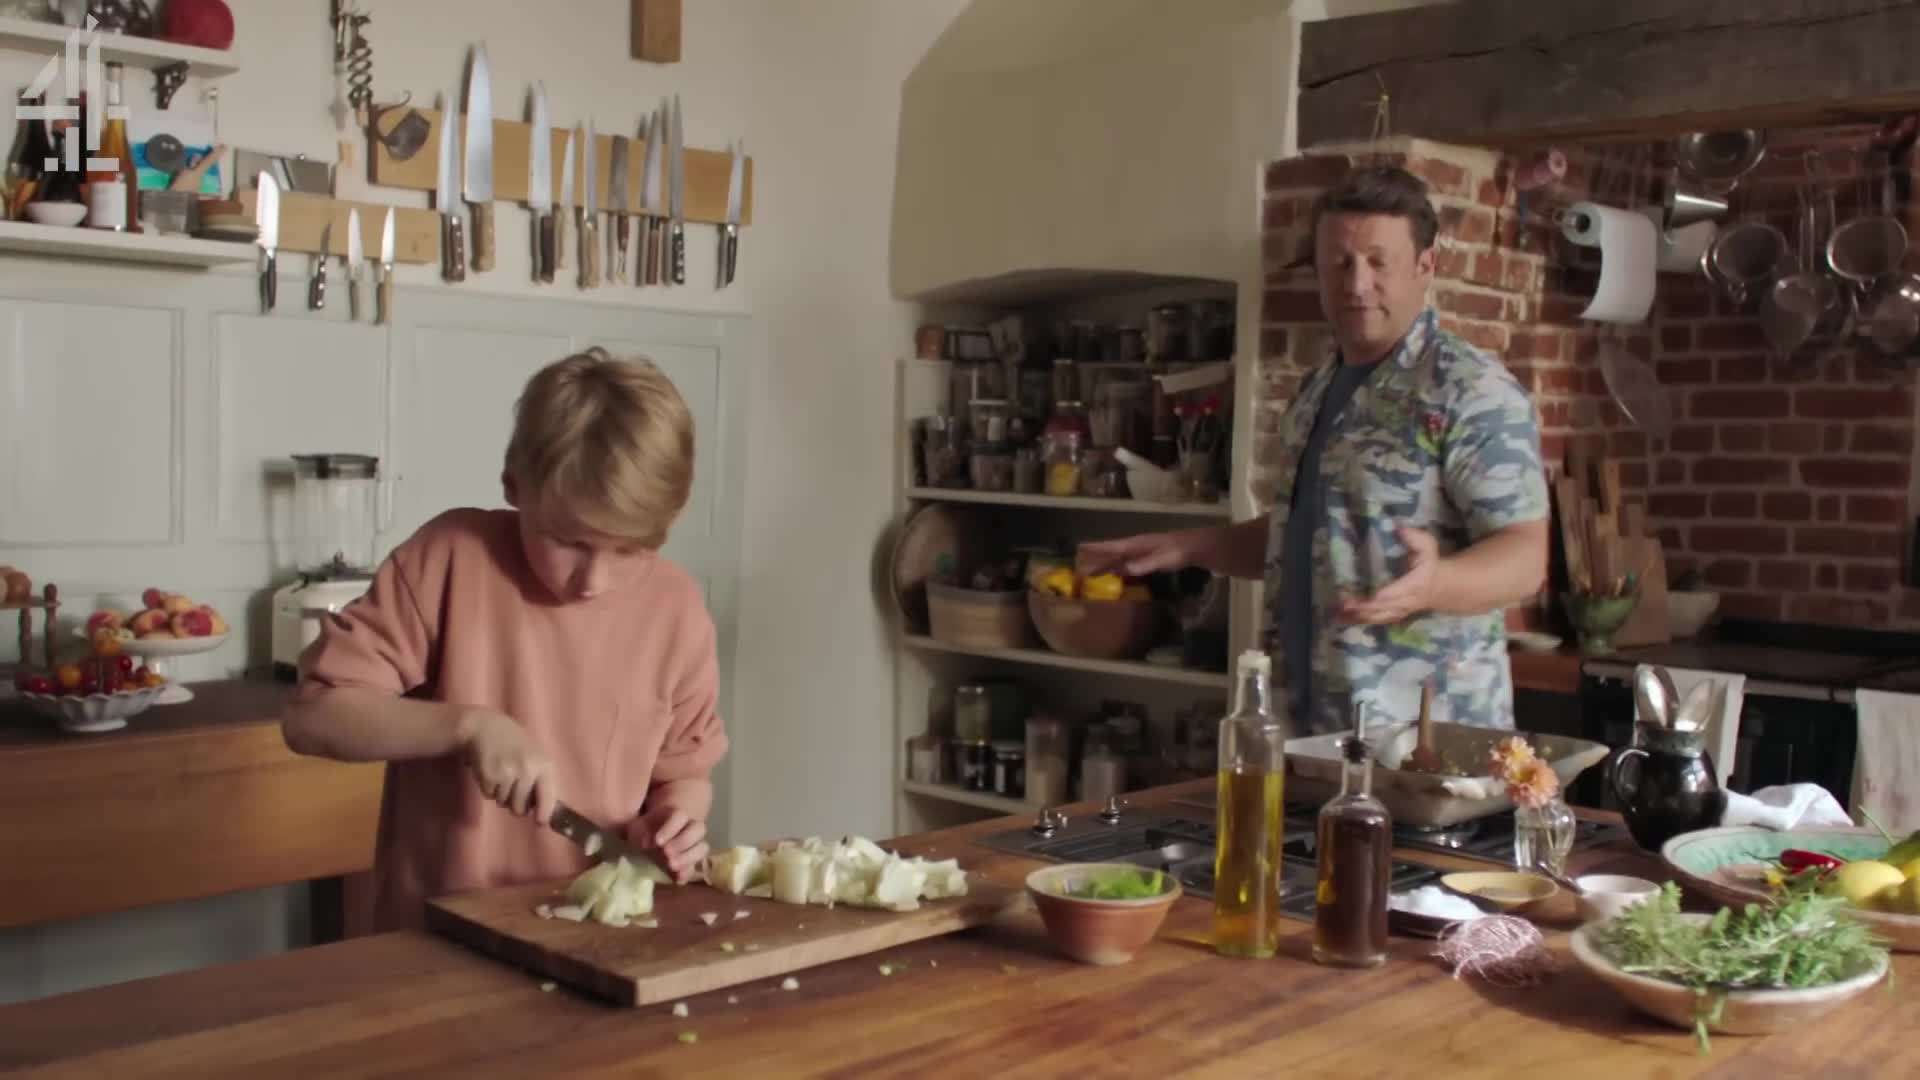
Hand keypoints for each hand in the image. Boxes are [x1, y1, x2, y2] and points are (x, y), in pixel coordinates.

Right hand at [460, 709, 557, 824]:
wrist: (485, 727)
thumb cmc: (514, 744)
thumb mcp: (535, 756)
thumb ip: (540, 780)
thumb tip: (545, 811)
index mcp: (543, 765)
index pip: (548, 796)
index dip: (545, 813)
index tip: (541, 823)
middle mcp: (528, 770)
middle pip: (521, 808)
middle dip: (515, 804)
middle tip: (512, 789)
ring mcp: (508, 774)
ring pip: (503, 803)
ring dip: (500, 794)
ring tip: (501, 774)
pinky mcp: (489, 776)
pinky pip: (489, 796)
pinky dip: (488, 788)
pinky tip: (490, 772)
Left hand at [634, 803, 707, 882]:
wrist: (643, 845)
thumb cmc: (640, 832)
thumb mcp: (635, 829)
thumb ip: (639, 833)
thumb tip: (646, 842)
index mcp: (675, 815)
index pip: (681, 816)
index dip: (671, 828)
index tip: (657, 841)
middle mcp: (689, 827)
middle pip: (699, 828)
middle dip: (683, 841)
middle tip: (666, 853)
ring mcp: (692, 845)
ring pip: (703, 847)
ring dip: (688, 857)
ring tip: (671, 866)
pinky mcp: (690, 862)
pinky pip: (695, 867)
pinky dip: (687, 873)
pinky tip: (676, 878)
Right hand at [1076, 529, 1206, 577]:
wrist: (1194, 547)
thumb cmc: (1178, 550)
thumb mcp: (1162, 558)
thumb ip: (1144, 563)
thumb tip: (1125, 568)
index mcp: (1136, 544)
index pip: (1111, 546)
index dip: (1095, 548)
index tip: (1079, 547)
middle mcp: (1135, 547)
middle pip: (1111, 553)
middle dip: (1096, 558)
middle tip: (1079, 564)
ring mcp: (1141, 553)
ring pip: (1118, 559)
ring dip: (1105, 564)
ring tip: (1090, 570)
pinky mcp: (1148, 560)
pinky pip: (1127, 564)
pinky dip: (1118, 569)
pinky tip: (1115, 574)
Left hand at [1338, 525, 1439, 625]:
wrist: (1438, 586)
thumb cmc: (1429, 562)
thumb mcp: (1428, 546)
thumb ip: (1415, 538)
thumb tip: (1399, 528)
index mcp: (1417, 583)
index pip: (1402, 590)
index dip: (1389, 593)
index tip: (1375, 595)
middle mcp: (1408, 600)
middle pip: (1386, 607)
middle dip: (1366, 606)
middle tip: (1346, 603)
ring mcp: (1400, 610)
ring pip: (1380, 617)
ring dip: (1359, 616)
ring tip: (1339, 614)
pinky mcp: (1392, 614)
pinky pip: (1376, 620)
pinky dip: (1359, 620)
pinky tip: (1342, 619)